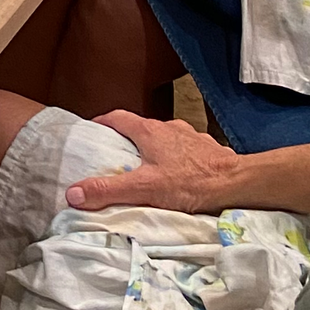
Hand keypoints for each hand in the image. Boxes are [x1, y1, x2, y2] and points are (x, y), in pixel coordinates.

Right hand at [65, 112, 242, 215]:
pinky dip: (177, 156)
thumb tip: (73, 193)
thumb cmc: (190, 182)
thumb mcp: (144, 189)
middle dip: (127, 138)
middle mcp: (168, 127)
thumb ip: (108, 189)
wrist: (236, 182)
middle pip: (140, 127)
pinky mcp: (207, 148)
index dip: (103, 122)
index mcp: (148, 131)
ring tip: (149, 166)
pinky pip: (185, 148)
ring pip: (164, 137)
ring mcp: (190, 136)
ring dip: (154, 147)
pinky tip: (180, 172)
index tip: (93, 130)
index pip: (117, 117)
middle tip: (117, 155)